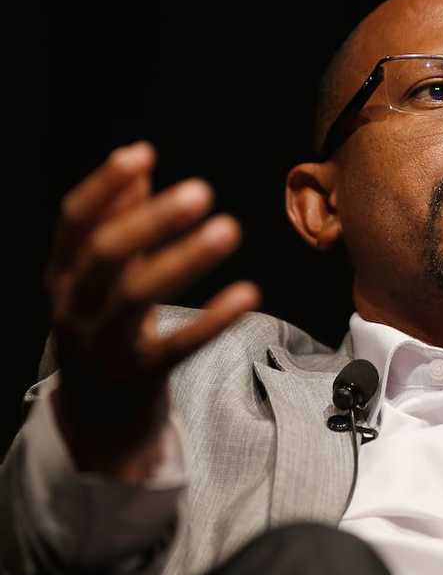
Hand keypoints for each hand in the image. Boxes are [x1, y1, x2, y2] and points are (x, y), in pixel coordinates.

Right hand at [42, 141, 259, 481]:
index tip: (141, 153)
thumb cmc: (105, 330)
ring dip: (186, 259)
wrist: (97, 421)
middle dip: (152, 220)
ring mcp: (104, 345)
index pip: (75, 222)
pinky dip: (214, 319)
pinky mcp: (140, 378)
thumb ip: (118, 221)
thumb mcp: (100, 277)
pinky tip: (247, 293)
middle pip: (108, 255)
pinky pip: (179, 347)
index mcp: (63, 276)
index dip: (105, 186)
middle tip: (201, 191)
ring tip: (229, 229)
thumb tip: (136, 162)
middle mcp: (75, 307)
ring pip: (139, 296)